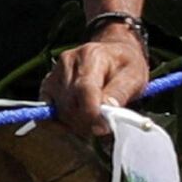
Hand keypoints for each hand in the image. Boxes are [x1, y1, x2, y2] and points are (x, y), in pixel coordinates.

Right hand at [52, 26, 151, 143]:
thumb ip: (120, 94)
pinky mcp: (48, 84)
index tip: (103, 128)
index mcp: (92, 55)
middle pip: (71, 104)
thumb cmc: (124, 65)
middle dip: (87, 121)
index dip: (92, 114)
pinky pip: (50, 112)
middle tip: (103, 125)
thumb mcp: (134, 77)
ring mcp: (55, 73)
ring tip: (94, 119)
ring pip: (60, 111)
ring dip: (77, 123)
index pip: (85, 89)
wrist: (112, 53)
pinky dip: (63, 121)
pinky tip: (79, 118)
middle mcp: (69, 62)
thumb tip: (106, 115)